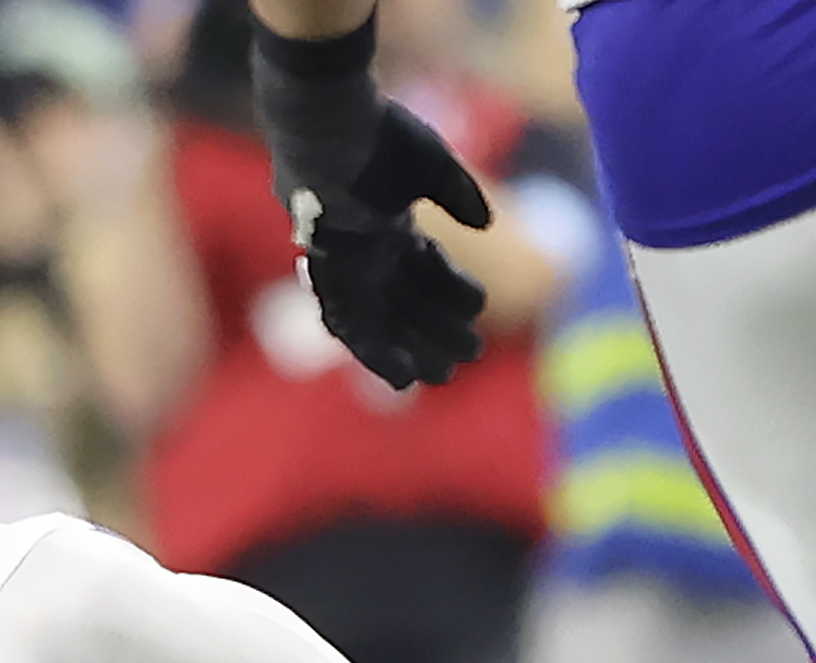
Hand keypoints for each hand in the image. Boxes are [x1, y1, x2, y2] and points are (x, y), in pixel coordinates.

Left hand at [255, 22, 492, 390]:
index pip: (424, 270)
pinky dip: (376, 353)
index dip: (451, 293)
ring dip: (411, 350)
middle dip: (434, 332)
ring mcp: (348, 269)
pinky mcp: (332, 280)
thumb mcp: (432, 166)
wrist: (330, 132)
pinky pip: (351, 327)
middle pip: (404, 304)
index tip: (479, 310)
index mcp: (388, 226)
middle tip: (466, 358)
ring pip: (381, 323)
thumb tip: (485, 227)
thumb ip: (459, 195)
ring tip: (444, 376)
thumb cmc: (379, 140)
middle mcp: (367, 254)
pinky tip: (403, 377)